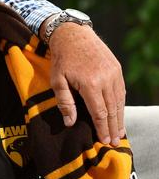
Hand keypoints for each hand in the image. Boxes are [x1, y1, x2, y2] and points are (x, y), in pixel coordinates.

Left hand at [47, 23, 124, 144]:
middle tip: (115, 143)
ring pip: (119, 101)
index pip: (100, 112)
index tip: (104, 141)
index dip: (102, 128)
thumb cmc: (62, 59)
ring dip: (120, 119)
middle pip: (112, 109)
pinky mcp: (117, 68)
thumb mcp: (57, 81)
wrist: (73, 34)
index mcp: (91, 83)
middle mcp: (107, 79)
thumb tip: (70, 123)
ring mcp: (114, 73)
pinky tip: (119, 115)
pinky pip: (121, 91)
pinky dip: (120, 105)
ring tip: (119, 133)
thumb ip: (65, 102)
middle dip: (113, 128)